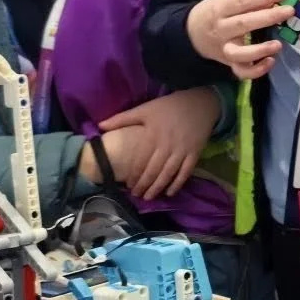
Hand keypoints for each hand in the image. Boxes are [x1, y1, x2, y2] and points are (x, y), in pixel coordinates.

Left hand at [95, 87, 220, 199]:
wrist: (200, 103)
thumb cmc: (169, 106)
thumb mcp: (144, 109)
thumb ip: (122, 118)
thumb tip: (100, 126)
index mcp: (152, 135)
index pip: (141, 160)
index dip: (134, 175)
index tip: (128, 185)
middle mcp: (167, 145)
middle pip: (154, 170)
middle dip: (144, 185)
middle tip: (137, 195)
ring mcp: (182, 150)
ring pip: (168, 173)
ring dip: (158, 187)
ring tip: (149, 197)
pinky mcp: (195, 153)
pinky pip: (186, 172)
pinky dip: (178, 183)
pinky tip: (170, 192)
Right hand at [186, 0, 291, 80]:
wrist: (192, 33)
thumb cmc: (216, 12)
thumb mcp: (227, 0)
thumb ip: (250, 1)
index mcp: (219, 9)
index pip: (242, 2)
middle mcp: (221, 29)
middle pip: (243, 24)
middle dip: (268, 17)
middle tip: (289, 11)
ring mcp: (224, 48)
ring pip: (240, 53)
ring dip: (260, 50)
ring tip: (278, 44)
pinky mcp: (229, 63)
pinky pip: (241, 71)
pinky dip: (256, 70)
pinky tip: (270, 61)